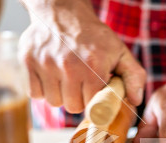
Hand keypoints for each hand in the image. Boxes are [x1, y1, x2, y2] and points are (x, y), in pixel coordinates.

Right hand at [18, 0, 145, 112]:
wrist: (62, 12)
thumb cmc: (93, 36)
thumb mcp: (120, 52)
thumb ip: (133, 76)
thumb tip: (136, 100)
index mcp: (94, 66)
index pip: (93, 107)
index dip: (95, 103)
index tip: (95, 95)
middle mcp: (69, 66)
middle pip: (72, 107)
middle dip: (78, 100)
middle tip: (81, 85)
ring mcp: (46, 64)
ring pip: (53, 102)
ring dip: (60, 95)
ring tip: (66, 79)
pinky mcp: (29, 62)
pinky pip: (34, 94)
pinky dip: (42, 89)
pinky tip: (52, 77)